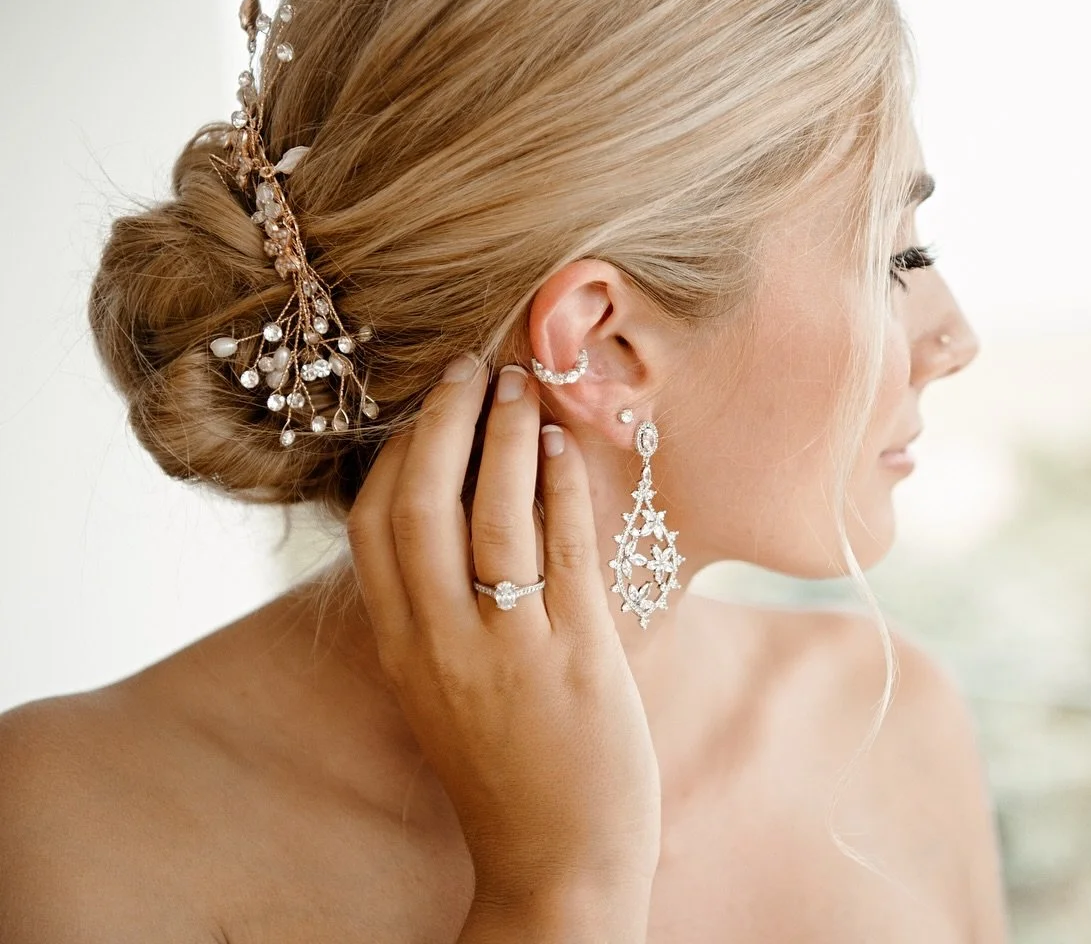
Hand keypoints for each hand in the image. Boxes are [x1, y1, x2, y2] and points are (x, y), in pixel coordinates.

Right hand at [345, 355, 660, 919]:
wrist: (555, 867)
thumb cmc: (505, 769)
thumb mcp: (443, 689)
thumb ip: (437, 612)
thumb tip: (454, 518)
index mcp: (401, 647)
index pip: (372, 523)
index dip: (399, 447)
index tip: (430, 399)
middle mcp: (439, 642)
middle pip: (419, 501)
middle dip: (446, 420)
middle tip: (475, 366)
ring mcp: (505, 650)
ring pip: (491, 513)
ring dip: (508, 436)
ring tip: (526, 385)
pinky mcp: (574, 659)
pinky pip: (562, 552)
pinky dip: (563, 489)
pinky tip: (568, 449)